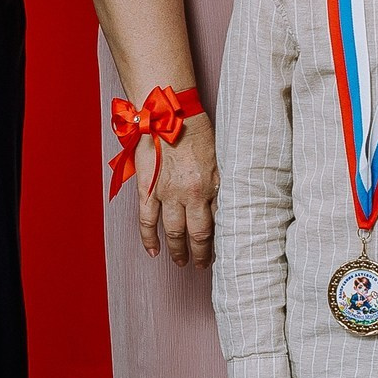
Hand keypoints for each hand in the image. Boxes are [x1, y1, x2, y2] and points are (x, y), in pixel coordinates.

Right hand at [138, 112, 218, 266]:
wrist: (170, 112)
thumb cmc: (197, 129)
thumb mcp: (220, 156)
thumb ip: (221, 180)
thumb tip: (230, 200)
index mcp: (212, 186)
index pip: (219, 223)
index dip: (220, 240)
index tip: (223, 251)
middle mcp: (191, 195)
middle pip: (198, 234)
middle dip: (201, 253)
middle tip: (202, 265)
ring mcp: (168, 194)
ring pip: (174, 231)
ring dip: (178, 250)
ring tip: (181, 262)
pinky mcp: (148, 189)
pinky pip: (147, 220)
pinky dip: (149, 238)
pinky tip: (154, 251)